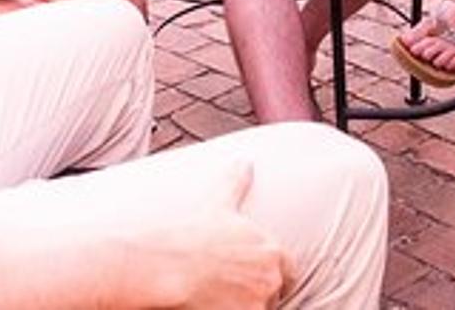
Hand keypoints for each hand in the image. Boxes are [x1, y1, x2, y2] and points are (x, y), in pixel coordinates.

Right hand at [126, 162, 291, 308]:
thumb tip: (244, 161)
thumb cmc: (191, 235)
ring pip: (258, 309)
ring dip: (244, 306)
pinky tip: (215, 306)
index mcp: (272, 251)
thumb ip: (236, 184)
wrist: (166, 266)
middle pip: (272, 294)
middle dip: (256, 293)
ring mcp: (257, 303)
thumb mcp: (218, 204)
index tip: (255, 279)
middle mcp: (270, 278)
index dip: (273, 276)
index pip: (288, 272)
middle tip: (228, 290)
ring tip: (220, 298)